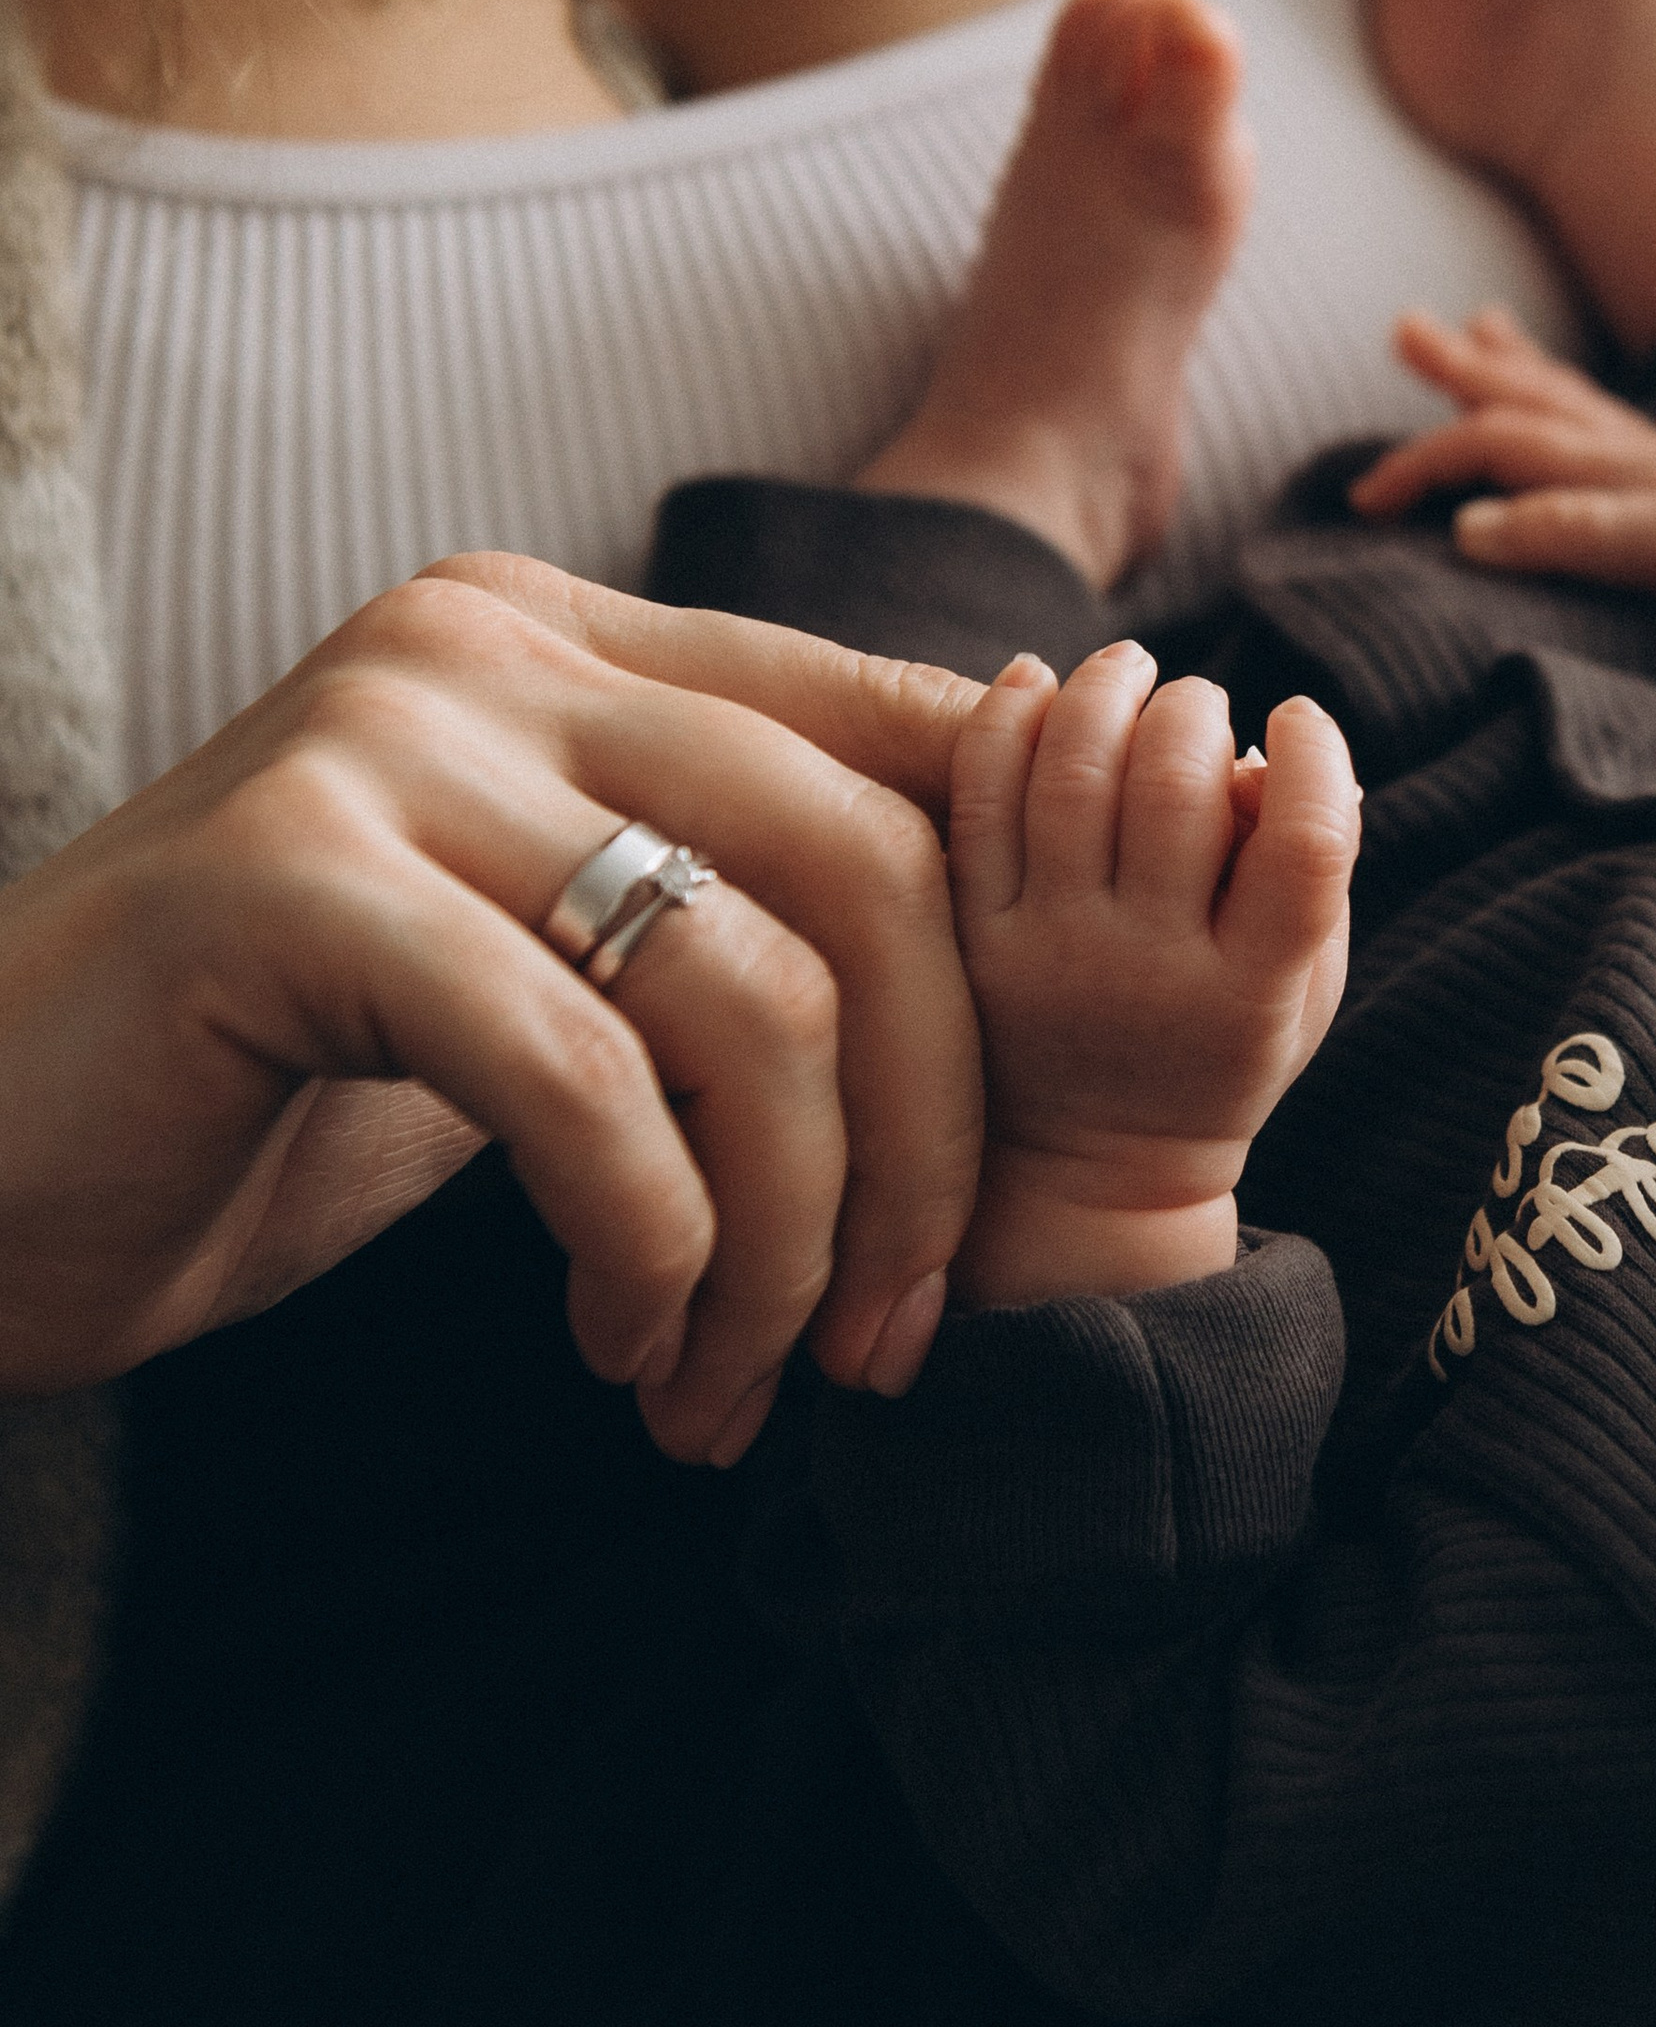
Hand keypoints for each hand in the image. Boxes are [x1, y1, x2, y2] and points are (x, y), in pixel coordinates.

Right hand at [0, 554, 992, 1459]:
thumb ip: (725, 930)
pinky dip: (646, 1244)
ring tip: (726, 1382)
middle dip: (928, 1141)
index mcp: (575, 644)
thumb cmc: (268, 1099)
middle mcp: (489, 646)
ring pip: (751, 988)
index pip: (909, 740)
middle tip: (889, 1339)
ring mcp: (381, 741)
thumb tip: (1000, 977)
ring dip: (785, 1240)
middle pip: (877, 865)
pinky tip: (612, 1343)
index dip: (1015, 950)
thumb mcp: (545, 989)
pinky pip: (581, 1077)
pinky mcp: (287, 879)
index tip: (1013, 1171)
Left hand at [943, 639, 1358, 1305]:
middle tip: (1199, 703)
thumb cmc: (1215, 1055)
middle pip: (1180, 788)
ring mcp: (1052, 955)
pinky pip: (982, 797)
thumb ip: (1317, 886)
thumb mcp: (1302, 997)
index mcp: (1251, 995)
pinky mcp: (974, 940)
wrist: (1087, 1174)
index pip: (1304, 846)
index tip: (1301, 722)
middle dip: (1199, 707)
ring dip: (1110, 689)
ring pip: (1076, 774)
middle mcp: (1149, 974)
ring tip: (1130, 672)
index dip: (1316, 756)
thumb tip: (1268, 757)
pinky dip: (1011, 717)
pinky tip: (1040, 686)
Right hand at [1351, 306, 1655, 613]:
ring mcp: (1648, 452)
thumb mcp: (1649, 550)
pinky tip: (1578, 402)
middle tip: (1405, 329)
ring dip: (1512, 360)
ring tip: (1480, 322)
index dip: (1417, 470)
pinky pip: (1606, 415)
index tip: (1361, 505)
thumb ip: (1560, 534)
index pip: (1483, 448)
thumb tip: (1468, 531)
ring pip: (1560, 393)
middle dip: (1457, 367)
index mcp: (1594, 462)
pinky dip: (1573, 393)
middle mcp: (1613, 445)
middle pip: (1518, 393)